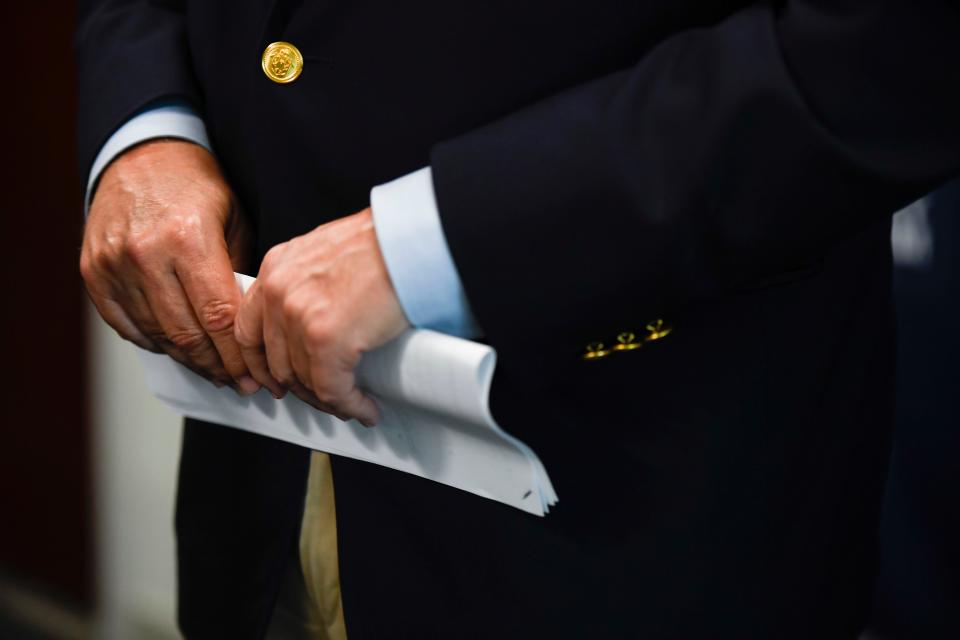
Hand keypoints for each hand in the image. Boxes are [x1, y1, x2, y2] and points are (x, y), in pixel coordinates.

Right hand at [80, 140, 265, 394]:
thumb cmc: (197, 188)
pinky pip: (127, 326)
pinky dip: (155, 342)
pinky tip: (179, 350)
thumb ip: (240, 273)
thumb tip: (255, 328)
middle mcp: (146, 254)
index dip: (240, 355)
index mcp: (188, 239)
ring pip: (157, 334)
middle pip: (187, 334)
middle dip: (219, 366)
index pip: (218, 317)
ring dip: (190, 360)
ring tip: (216, 371)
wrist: (141, 157)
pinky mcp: (93, 272)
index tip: (257, 375)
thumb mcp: (235, 220)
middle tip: (242, 382)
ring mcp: (114, 264)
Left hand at [234, 208, 409, 425]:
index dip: (259, 364)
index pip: (248, 328)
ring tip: (352, 402)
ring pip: (304, 380)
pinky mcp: (327, 339)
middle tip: (320, 397)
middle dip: (299, 387)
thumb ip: (308, 282)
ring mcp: (300, 316)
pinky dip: (350, 405)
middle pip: (275, 361)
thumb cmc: (385, 244)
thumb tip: (315, 316)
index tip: (273, 380)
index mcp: (276, 268)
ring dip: (330, 399)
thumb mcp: (327, 252)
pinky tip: (365, 407)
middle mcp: (280, 291)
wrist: (413, 241)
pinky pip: (332, 389)